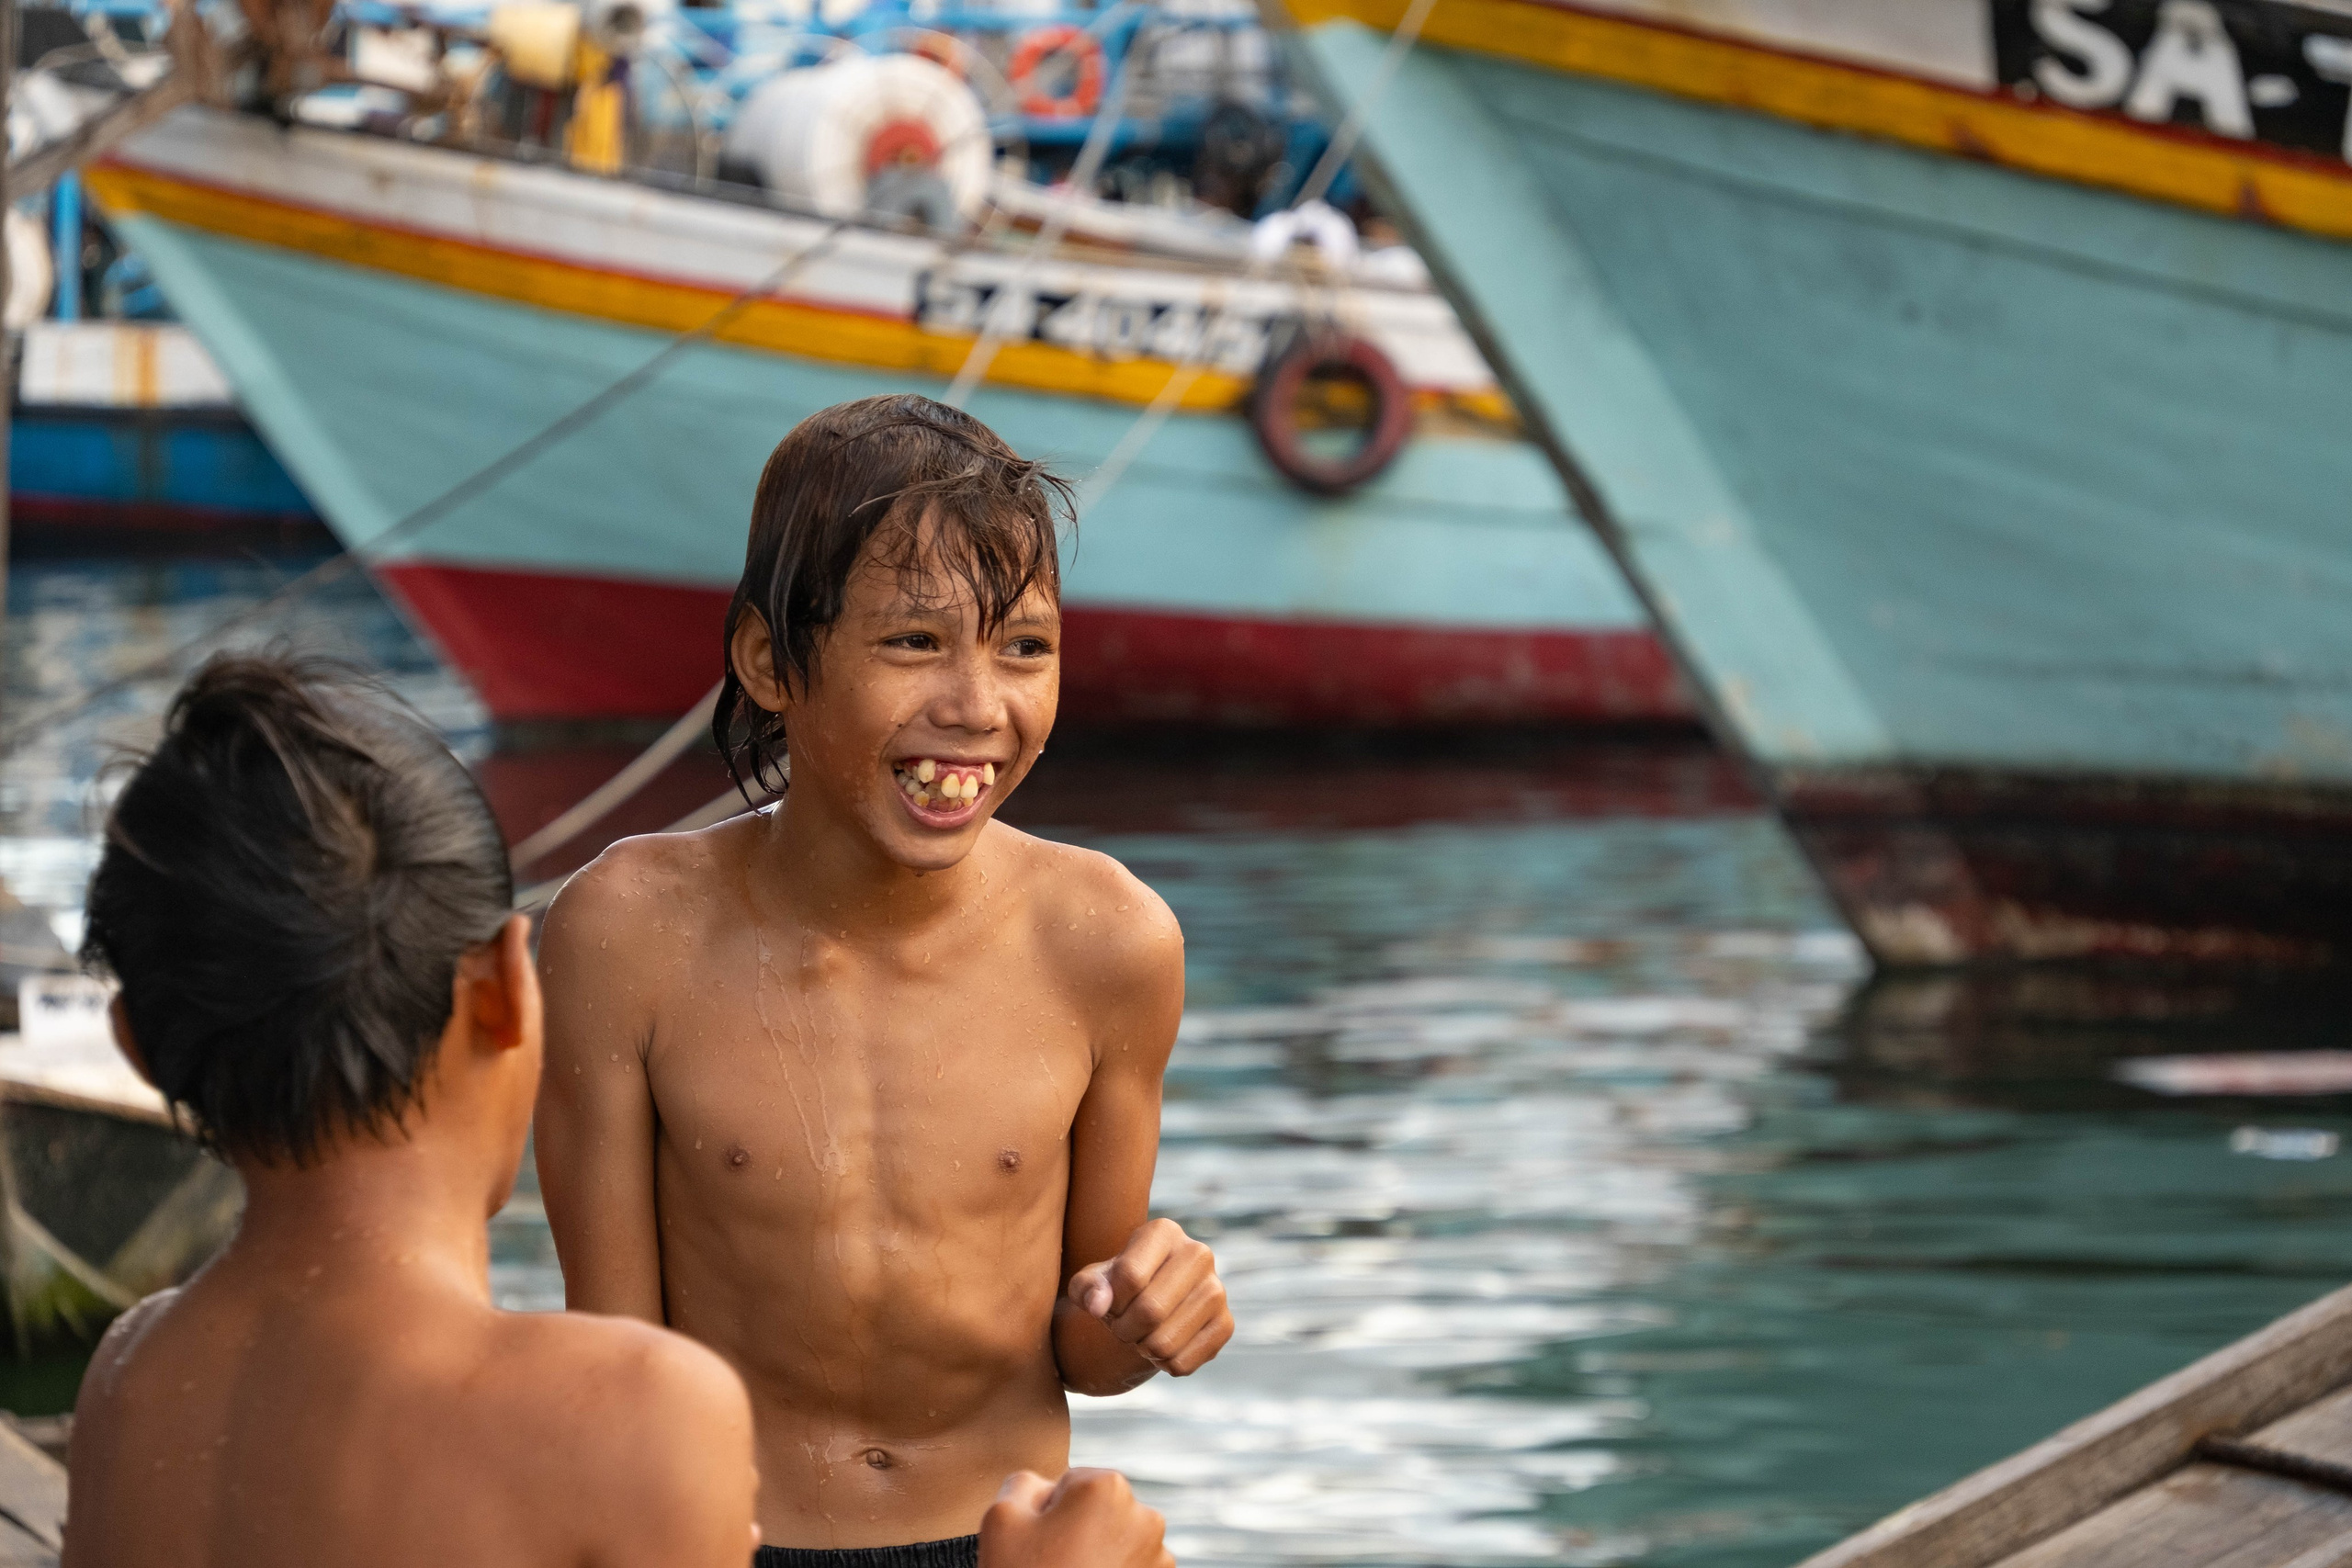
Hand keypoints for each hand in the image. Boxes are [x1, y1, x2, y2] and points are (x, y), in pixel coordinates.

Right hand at [978, 1469, 1171, 1567]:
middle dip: (1077, 1530)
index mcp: (1108, 1486)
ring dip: (1097, 1553)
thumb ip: (1025, 1483)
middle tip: (1054, 1563)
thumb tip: (1048, 1488)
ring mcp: (1159, 1555)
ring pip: (1116, 1539)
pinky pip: (1130, 1566)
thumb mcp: (1001, 1517)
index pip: (1070, 1484)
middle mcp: (1144, 1515)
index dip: (1048, 1513)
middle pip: (1098, 1510)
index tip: (1040, 1543)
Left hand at [1066, 1218, 1232, 1375]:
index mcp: (1164, 1232)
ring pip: (1165, 1342)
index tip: (1108, 1305)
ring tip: (1142, 1334)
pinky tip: (1164, 1346)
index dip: (1110, 1302)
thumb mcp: (1092, 1282)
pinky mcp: (1226, 1325)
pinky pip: (1183, 1363)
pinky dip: (1163, 1365)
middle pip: (1150, 1310)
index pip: (1130, 1276)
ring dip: (1143, 1348)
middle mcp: (1199, 1254)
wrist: (1149, 1306)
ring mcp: (1217, 1290)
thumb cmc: (1117, 1288)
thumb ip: (1086, 1288)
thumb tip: (1098, 1306)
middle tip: (1122, 1327)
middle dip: (1124, 1329)